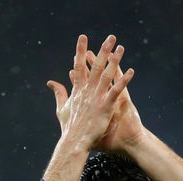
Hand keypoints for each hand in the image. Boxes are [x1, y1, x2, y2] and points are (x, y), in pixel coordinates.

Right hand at [46, 34, 134, 150]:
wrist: (74, 142)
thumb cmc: (69, 127)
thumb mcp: (62, 108)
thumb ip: (59, 93)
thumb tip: (51, 82)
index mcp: (77, 90)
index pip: (78, 65)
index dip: (80, 51)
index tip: (83, 38)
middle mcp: (87, 90)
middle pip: (95, 65)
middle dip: (103, 50)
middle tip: (110, 37)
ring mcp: (96, 97)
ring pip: (107, 74)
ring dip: (115, 60)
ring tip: (121, 48)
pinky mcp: (105, 106)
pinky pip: (116, 90)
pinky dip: (123, 80)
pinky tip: (131, 71)